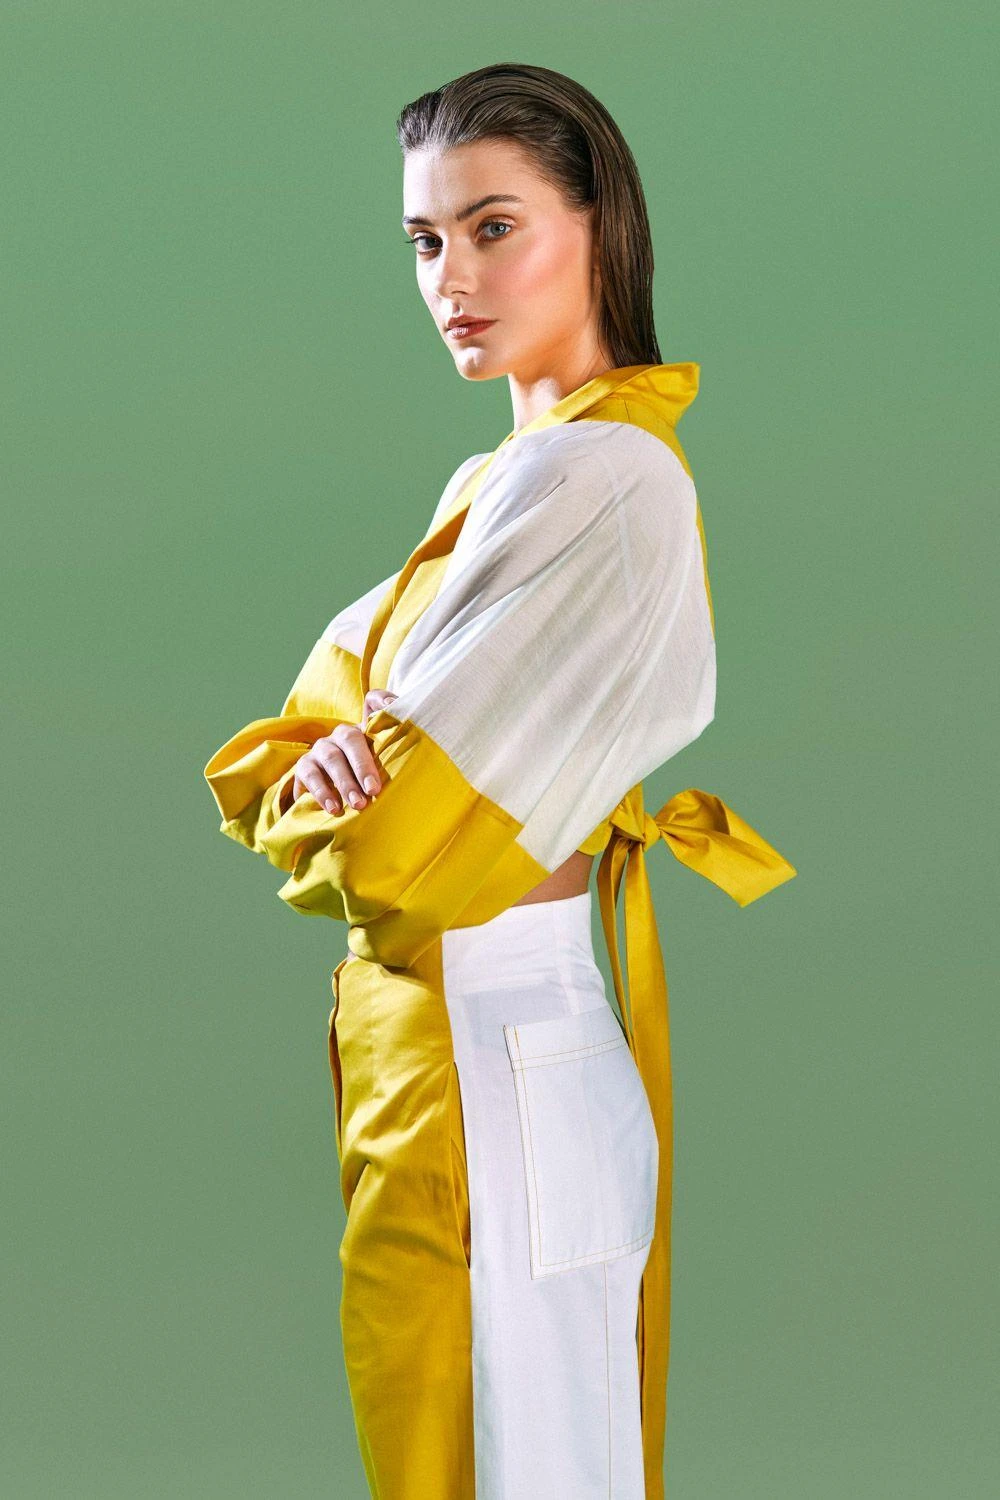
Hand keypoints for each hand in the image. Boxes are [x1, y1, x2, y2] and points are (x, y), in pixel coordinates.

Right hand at [289, 690, 398, 815]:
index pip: (373, 703)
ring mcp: (321, 749)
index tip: (393, 707)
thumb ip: (401, 758)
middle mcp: (342, 735)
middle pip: (351, 738)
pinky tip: (334, 808)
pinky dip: (322, 792)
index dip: (383, 701)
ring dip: (344, 782)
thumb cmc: (368, 783)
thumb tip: (429, 758)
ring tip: (357, 804)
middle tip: (374, 791)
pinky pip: (309, 774)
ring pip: (330, 758)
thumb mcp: (385, 769)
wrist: (333, 800)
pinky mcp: (304, 767)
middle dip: (363, 765)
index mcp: (366, 731)